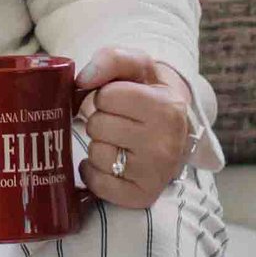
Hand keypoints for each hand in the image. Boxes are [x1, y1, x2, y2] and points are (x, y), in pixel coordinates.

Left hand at [74, 48, 195, 210]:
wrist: (174, 129)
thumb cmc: (149, 94)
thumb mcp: (138, 67)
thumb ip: (111, 59)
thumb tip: (82, 80)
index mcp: (168, 107)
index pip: (107, 96)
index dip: (106, 96)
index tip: (121, 100)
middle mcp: (166, 143)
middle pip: (98, 125)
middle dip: (101, 120)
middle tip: (120, 122)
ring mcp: (155, 174)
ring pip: (96, 154)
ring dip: (99, 146)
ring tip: (119, 142)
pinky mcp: (141, 197)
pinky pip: (97, 183)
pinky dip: (95, 172)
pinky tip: (111, 164)